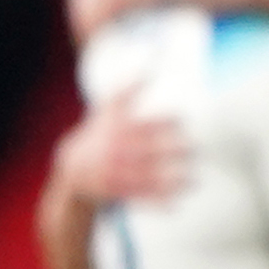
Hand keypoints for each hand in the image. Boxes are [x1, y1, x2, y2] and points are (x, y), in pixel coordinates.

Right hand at [48, 100, 189, 213]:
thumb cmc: (97, 134)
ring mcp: (116, 174)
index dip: (164, 123)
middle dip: (172, 151)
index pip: (143, 125)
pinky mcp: (117, 192)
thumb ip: (130, 88)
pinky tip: (178, 202)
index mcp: (116, 130)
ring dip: (171, 180)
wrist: (72, 170)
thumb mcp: (107, 109)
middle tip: (195, 150)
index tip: (183, 122)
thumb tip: (152, 65)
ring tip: (194, 180)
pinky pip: (140, 198)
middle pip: (148, 152)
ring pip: (147, 178)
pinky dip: (159, 202)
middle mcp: (116, 153)